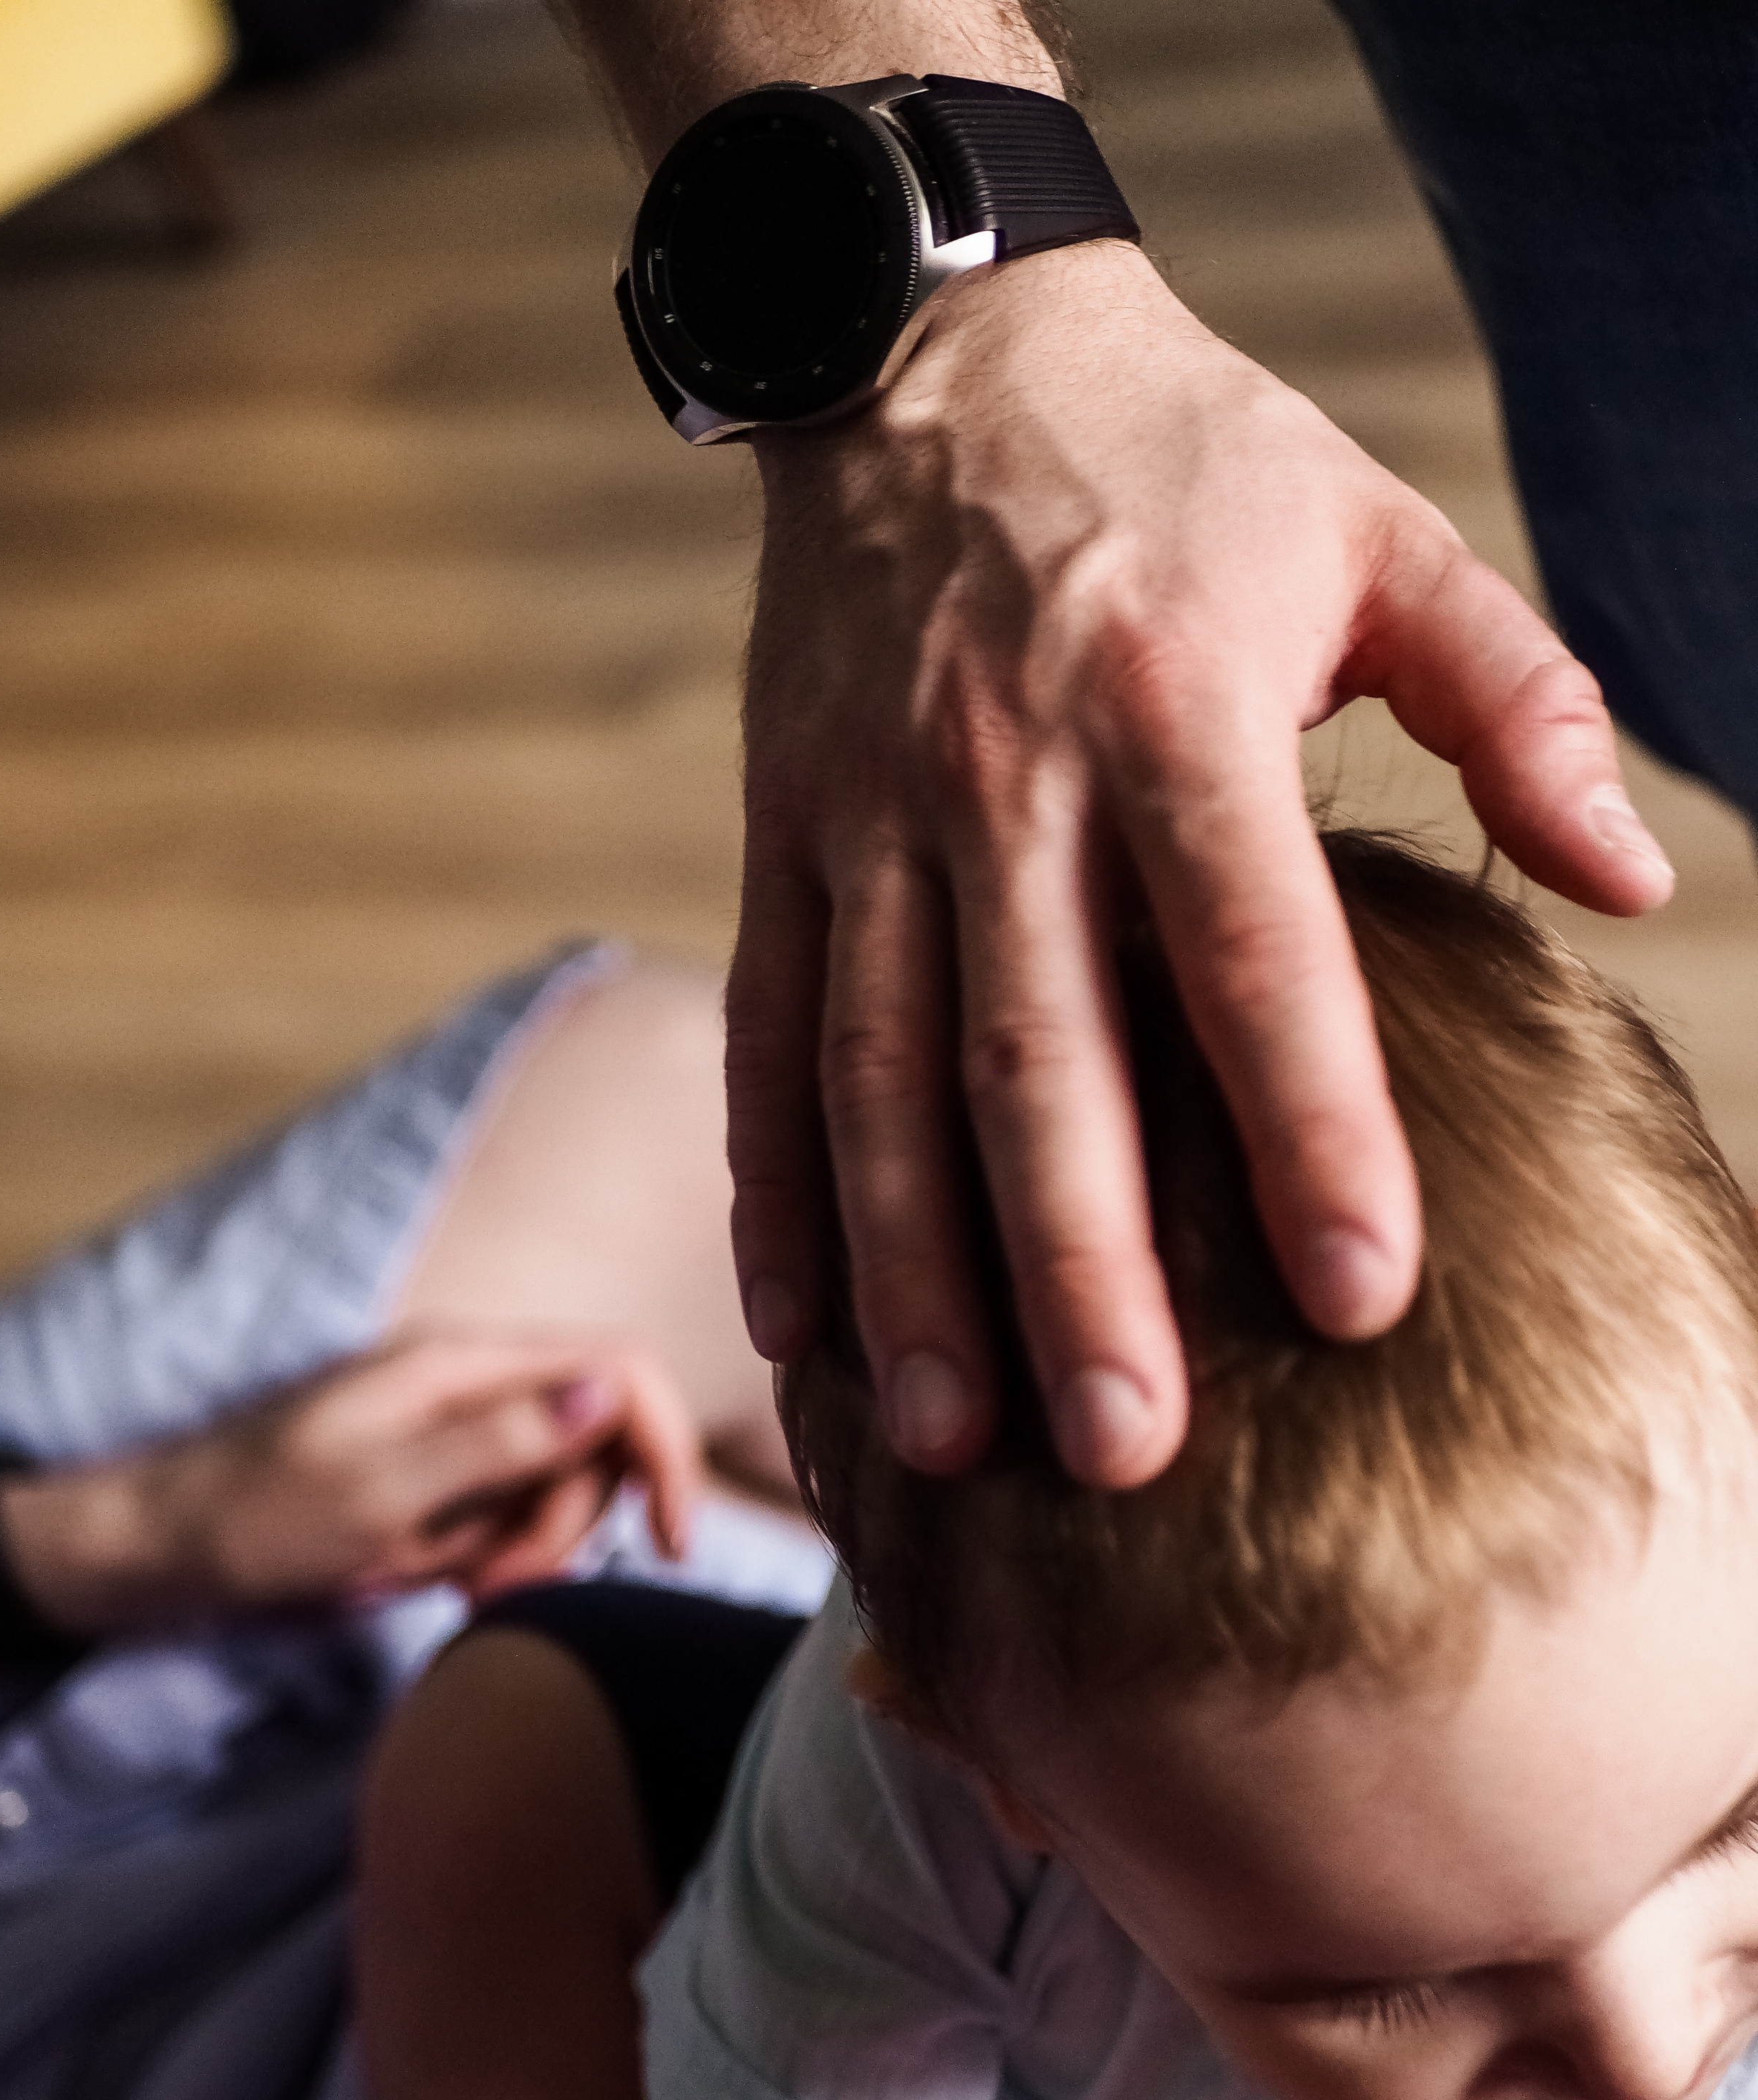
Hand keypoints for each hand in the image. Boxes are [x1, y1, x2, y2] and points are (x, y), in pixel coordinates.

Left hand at [0, 1327, 700, 1634]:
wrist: (156, 1547)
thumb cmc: (251, 1519)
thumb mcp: (380, 1492)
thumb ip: (502, 1441)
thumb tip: (613, 1388)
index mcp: (463, 1363)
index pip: (622, 1371)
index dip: (667, 1451)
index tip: (672, 1547)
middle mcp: (471, 1383)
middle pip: (597, 1442)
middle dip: (567, 1525)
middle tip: (491, 1587)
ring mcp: (454, 1428)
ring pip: (556, 1487)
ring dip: (521, 1549)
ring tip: (440, 1583)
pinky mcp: (437, 1474)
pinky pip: (504, 1514)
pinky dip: (484, 1555)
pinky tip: (422, 1574)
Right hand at [727, 240, 1673, 1488]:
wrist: (929, 352)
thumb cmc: (1184, 460)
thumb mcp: (1378, 528)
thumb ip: (1516, 697)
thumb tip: (1632, 880)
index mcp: (1174, 703)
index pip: (1250, 950)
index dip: (1309, 1126)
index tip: (1363, 1297)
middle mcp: (1004, 778)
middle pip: (1039, 1057)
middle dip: (1078, 1265)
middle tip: (1132, 1450)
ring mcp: (868, 817)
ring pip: (878, 1074)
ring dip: (912, 1266)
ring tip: (956, 1437)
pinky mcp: (778, 837)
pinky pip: (764, 1034)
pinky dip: (773, 1188)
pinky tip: (801, 1328)